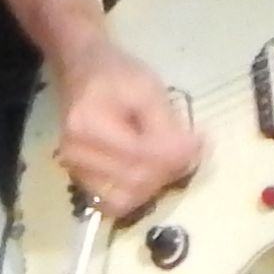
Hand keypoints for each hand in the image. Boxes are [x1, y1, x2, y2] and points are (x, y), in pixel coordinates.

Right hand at [51, 40, 202, 220]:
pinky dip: (137, 192)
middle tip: (187, 151)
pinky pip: (116, 202)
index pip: (138, 155)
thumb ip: (168, 126)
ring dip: (154, 183)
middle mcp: (74, 153)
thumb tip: (192, 156)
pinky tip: (147, 170)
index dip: (174, 156)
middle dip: (167, 171)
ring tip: (165, 159)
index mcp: (87, 125)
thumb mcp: (148, 89)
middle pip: (134, 181)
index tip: (199, 143)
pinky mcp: (80, 181)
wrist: (85, 72)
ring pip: (127, 197)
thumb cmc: (117, 76)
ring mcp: (74, 170)